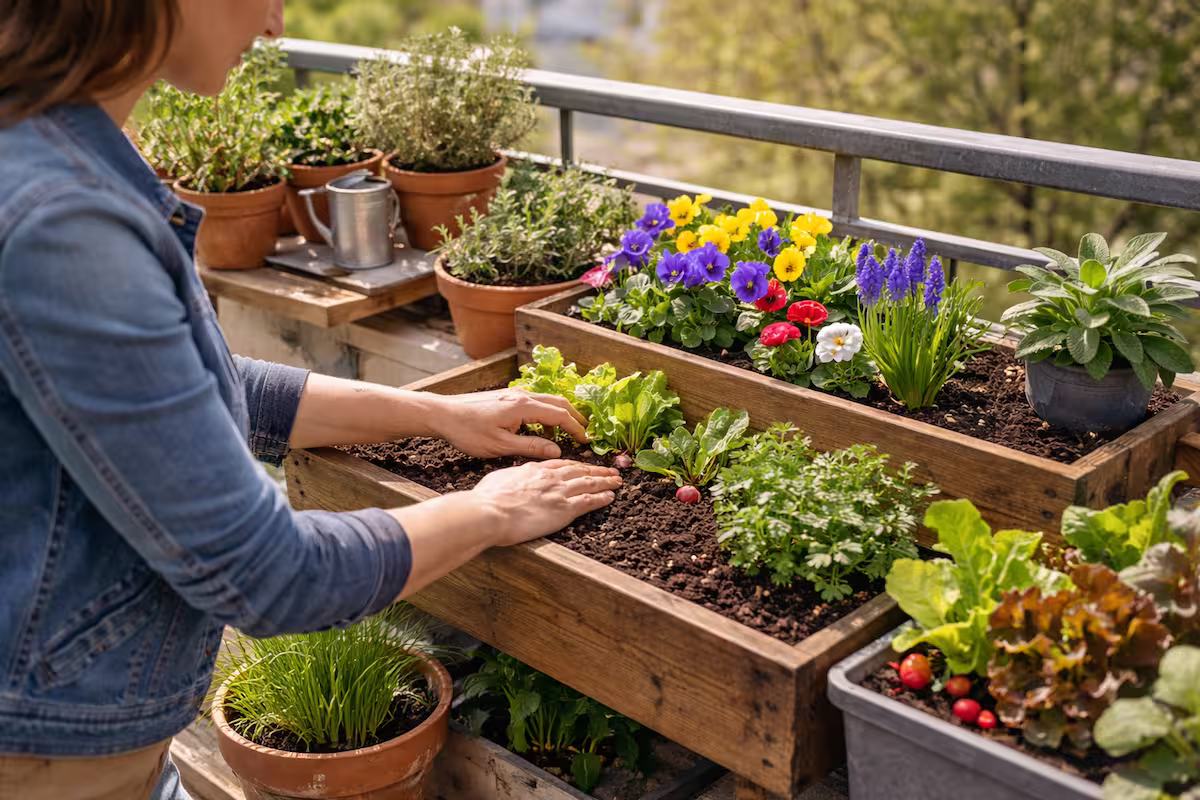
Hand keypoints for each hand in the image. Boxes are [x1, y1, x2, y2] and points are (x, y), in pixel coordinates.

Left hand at [429, 389, 588, 458]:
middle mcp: (522, 395)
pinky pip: (535, 404)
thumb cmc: (468, 432)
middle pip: (559, 403)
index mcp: (523, 406)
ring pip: (547, 402)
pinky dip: (546, 416)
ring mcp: (514, 394)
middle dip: (575, 418)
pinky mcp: (507, 398)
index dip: (576, 429)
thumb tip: (557, 450)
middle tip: (586, 434)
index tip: (587, 442)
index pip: (560, 415)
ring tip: (566, 436)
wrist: (442, 414)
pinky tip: (541, 432)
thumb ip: (531, 447)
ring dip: (560, 417)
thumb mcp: (500, 446)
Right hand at [472, 459, 620, 545]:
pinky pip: (588, 501)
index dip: (577, 465)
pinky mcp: (564, 510)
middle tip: (611, 470)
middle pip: (580, 471)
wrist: (490, 512)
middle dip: (597, 470)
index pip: (562, 464)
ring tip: (617, 481)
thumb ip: (512, 476)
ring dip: (605, 481)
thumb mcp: (499, 479)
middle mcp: (550, 478)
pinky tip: (610, 497)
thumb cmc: (487, 499)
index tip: (586, 465)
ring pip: (589, 483)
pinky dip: (601, 498)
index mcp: (535, 469)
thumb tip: (513, 478)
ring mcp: (559, 492)